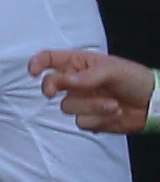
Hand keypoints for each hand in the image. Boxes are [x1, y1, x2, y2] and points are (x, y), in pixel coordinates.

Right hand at [34, 49, 154, 133]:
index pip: (51, 59)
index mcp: (80, 64)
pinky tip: (114, 112)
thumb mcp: (113, 69)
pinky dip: (98, 118)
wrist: (152, 104)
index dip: (38, 63)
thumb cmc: (135, 79)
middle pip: (51, 85)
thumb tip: (64, 80)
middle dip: (55, 88)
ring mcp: (81, 100)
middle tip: (59, 91)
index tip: (33, 72)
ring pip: (67, 107)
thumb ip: (87, 75)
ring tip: (113, 104)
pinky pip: (81, 122)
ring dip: (92, 107)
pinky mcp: (88, 118)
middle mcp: (76, 82)